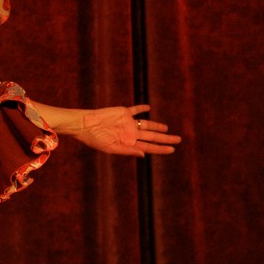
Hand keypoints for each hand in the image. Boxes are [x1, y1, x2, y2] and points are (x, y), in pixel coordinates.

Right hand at [60, 103, 180, 156]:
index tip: (172, 149)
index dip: (161, 148)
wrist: (85, 124)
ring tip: (166, 129)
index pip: (149, 147)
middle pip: (152, 136)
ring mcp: (128, 123)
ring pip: (147, 125)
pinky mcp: (123, 112)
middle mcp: (131, 133)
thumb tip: (144, 155)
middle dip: (166, 138)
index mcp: (129, 143)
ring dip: (157, 126)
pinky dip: (142, 109)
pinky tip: (148, 108)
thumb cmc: (95, 139)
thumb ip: (128, 151)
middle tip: (178, 140)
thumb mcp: (111, 148)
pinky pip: (136, 110)